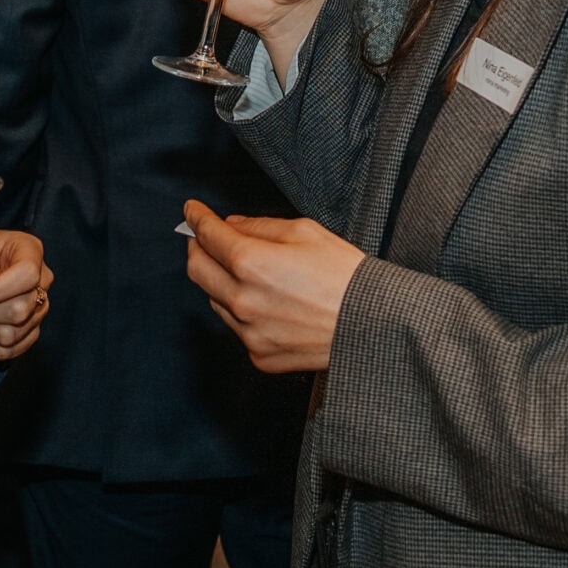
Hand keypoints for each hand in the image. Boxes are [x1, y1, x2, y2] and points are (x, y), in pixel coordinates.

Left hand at [182, 199, 364, 373]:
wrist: (374, 325)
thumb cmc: (345, 275)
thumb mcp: (305, 232)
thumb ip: (260, 226)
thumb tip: (231, 224)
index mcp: (251, 263)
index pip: (208, 236)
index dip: (197, 218)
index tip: (192, 211)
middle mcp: (242, 300)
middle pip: (197, 270)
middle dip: (198, 248)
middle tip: (206, 238)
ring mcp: (248, 332)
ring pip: (215, 300)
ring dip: (220, 281)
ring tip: (246, 272)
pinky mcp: (259, 355)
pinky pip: (237, 328)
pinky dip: (242, 311)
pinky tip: (266, 302)